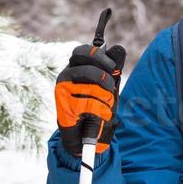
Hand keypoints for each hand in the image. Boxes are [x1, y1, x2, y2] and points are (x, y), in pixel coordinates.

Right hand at [55, 42, 125, 158]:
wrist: (82, 136)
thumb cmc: (95, 106)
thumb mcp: (106, 84)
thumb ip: (112, 67)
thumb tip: (119, 47)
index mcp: (73, 67)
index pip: (82, 52)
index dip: (99, 57)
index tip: (112, 67)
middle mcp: (64, 77)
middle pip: (88, 69)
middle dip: (105, 79)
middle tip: (110, 87)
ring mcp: (63, 93)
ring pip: (94, 89)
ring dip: (106, 100)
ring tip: (103, 107)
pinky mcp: (65, 108)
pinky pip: (92, 106)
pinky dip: (101, 113)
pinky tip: (97, 117)